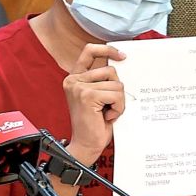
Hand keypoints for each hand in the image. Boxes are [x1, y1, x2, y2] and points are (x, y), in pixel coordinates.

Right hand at [63, 44, 125, 162]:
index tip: (122, 56)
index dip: (107, 49)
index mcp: (75, 77)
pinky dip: (118, 107)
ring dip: (118, 101)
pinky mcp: (87, 95)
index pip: (89, 51)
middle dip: (117, 90)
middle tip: (109, 106)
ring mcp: (79, 86)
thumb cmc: (94, 123)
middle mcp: (73, 79)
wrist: (86, 145)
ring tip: (107, 112)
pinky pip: (116, 94)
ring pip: (116, 84)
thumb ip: (102, 80)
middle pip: (110, 70)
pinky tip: (107, 116)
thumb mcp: (97, 97)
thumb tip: (121, 63)